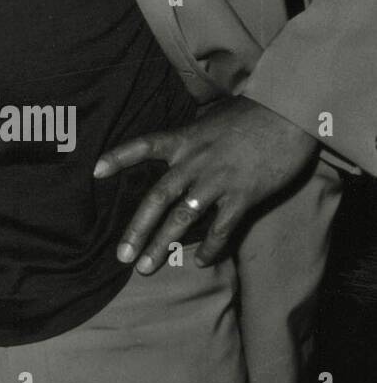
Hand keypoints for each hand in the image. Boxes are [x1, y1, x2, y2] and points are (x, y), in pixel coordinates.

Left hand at [93, 96, 318, 273]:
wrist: (288, 114)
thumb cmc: (250, 116)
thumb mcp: (211, 121)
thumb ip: (193, 141)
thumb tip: (181, 155)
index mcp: (184, 139)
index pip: (143, 146)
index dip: (118, 157)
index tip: (95, 171)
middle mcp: (194, 161)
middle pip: (157, 197)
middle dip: (137, 229)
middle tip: (122, 256)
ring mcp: (217, 180)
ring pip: (183, 218)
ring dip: (163, 245)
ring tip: (147, 267)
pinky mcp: (243, 196)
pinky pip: (221, 228)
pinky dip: (210, 247)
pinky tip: (200, 262)